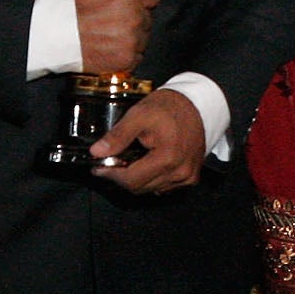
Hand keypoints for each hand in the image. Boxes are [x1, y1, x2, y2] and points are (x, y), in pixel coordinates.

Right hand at [70, 0, 157, 75]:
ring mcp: (132, 41)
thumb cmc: (70, 5)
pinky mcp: (125, 60)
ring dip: (132, 36)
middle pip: (147, 18)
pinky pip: (136, 57)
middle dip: (135, 17)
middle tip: (117, 20)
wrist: (55, 34)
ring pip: (143, 38)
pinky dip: (127, 54)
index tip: (136, 1)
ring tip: (112, 36)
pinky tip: (113, 49)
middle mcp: (135, 18)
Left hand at [88, 88, 206, 192]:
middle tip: (111, 161)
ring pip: (151, 189)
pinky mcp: (191, 178)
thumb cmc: (169, 107)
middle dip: (122, 177)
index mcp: (168, 158)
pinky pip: (164, 186)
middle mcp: (180, 173)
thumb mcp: (139, 115)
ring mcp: (187, 177)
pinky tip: (148, 162)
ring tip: (130, 159)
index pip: (131, 180)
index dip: (111, 175)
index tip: (98, 167)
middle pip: (140, 188)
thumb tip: (96, 152)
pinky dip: (152, 178)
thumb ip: (118, 135)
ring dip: (137, 178)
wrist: (197, 104)